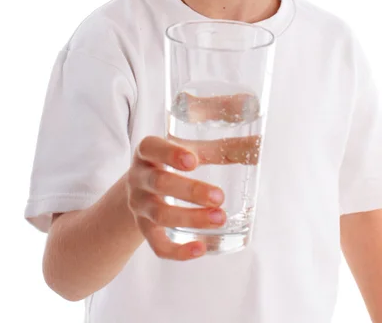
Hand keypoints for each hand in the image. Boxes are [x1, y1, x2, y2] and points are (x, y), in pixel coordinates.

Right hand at [126, 136, 225, 260]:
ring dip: (191, 218)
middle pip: (159, 183)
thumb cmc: (171, 164)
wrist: (138, 189)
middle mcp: (139, 178)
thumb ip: (219, 149)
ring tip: (220, 218)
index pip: (150, 148)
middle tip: (219, 196)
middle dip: (190, 191)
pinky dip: (178, 250)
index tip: (193, 161)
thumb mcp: (188, 151)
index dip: (169, 154)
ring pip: (161, 215)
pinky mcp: (145, 229)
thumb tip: (257, 144)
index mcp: (148, 152)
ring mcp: (140, 205)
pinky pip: (157, 245)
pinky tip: (201, 248)